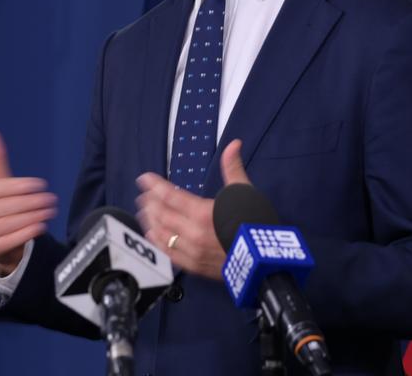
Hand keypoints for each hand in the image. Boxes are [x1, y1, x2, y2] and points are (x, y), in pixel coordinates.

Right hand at [0, 130, 57, 275]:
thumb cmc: (1, 206)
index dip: (21, 186)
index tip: (42, 185)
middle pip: (4, 207)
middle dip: (31, 202)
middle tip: (51, 199)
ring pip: (7, 224)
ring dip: (32, 217)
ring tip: (50, 211)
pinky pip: (7, 241)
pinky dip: (25, 233)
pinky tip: (41, 227)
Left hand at [136, 139, 250, 279]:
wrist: (267, 262)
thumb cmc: (257, 226)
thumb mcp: (246, 193)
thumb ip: (233, 168)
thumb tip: (233, 145)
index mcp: (204, 213)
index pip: (170, 196)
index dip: (155, 185)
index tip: (145, 179)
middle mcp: (193, 233)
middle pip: (162, 214)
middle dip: (150, 202)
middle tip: (144, 194)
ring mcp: (191, 251)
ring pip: (161, 233)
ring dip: (150, 221)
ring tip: (145, 211)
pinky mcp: (193, 265)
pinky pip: (168, 252)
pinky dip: (157, 241)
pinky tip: (153, 234)